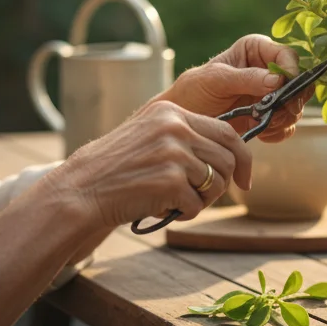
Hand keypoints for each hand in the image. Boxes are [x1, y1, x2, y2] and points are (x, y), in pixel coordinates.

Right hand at [50, 100, 252, 228]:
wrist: (82, 188)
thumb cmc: (115, 168)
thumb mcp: (149, 135)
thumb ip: (184, 136)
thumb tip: (229, 154)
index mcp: (171, 111)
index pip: (227, 131)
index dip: (242, 158)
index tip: (244, 179)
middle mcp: (175, 127)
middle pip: (228, 158)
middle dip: (225, 183)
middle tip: (204, 198)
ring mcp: (173, 153)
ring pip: (217, 183)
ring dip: (202, 201)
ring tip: (176, 203)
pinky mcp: (170, 181)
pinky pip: (196, 205)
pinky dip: (184, 213)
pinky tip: (162, 209)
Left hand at [154, 34, 312, 142]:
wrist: (187, 117)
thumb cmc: (195, 89)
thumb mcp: (216, 80)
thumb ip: (246, 78)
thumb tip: (277, 81)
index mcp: (257, 50)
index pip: (287, 56)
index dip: (290, 72)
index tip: (282, 90)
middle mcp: (269, 69)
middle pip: (299, 82)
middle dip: (291, 100)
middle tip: (275, 113)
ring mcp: (272, 94)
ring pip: (297, 106)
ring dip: (283, 118)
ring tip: (261, 123)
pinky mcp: (271, 115)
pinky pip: (288, 125)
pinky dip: (278, 132)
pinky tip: (261, 132)